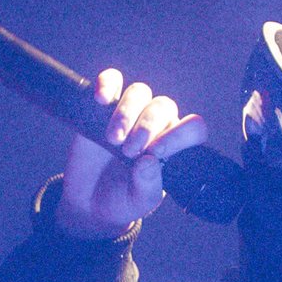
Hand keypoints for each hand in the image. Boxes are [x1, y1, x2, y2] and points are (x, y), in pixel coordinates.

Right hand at [56, 68, 209, 240]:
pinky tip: (101, 99)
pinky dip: (107, 84)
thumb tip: (149, 162)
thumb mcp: (139, 201)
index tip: (156, 152)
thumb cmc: (123, 200)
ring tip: (114, 140)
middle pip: (163, 106)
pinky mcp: (104, 106)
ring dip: (127, 113)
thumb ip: (148, 185)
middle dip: (148, 127)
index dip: (179, 135)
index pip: (192, 128)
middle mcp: (156, 125)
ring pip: (140, 92)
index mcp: (174, 146)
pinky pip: (112, 80)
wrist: (88, 201)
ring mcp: (131, 112)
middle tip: (129, 152)